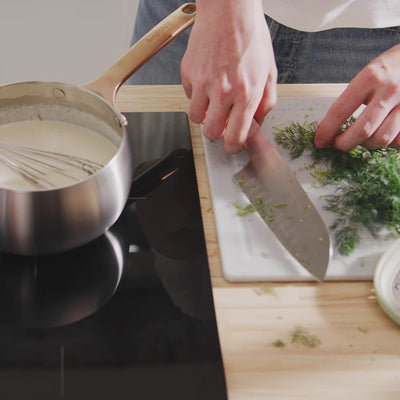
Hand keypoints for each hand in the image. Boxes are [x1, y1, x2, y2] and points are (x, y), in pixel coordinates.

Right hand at [181, 0, 276, 153]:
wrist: (229, 10)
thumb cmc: (251, 37)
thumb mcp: (270, 72)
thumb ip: (266, 103)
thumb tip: (257, 122)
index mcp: (246, 94)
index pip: (235, 137)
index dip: (233, 146)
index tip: (232, 145)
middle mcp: (223, 92)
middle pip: (211, 133)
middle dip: (217, 132)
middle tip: (222, 122)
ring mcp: (202, 83)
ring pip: (195, 118)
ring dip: (204, 115)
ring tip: (212, 101)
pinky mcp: (188, 73)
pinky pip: (188, 96)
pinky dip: (196, 95)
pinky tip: (206, 81)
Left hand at [315, 44, 399, 150]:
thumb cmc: (393, 65)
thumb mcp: (369, 73)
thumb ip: (353, 97)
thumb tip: (332, 125)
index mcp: (370, 77)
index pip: (339, 111)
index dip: (326, 131)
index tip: (320, 140)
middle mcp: (389, 90)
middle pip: (362, 131)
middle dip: (344, 143)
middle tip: (338, 144)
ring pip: (382, 138)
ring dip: (366, 144)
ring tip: (360, 139)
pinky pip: (399, 140)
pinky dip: (389, 143)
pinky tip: (382, 135)